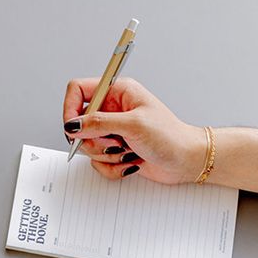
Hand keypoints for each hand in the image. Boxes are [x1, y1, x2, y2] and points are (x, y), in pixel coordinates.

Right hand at [62, 77, 208, 183]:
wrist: (186, 160)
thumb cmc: (170, 136)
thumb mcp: (133, 124)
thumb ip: (99, 123)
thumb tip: (73, 125)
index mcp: (118, 92)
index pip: (78, 90)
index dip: (70, 109)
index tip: (75, 128)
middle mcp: (113, 110)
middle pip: (80, 125)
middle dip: (95, 141)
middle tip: (115, 143)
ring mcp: (113, 131)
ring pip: (88, 146)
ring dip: (107, 156)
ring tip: (128, 152)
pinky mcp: (115, 150)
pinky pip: (98, 163)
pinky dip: (113, 167)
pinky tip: (130, 161)